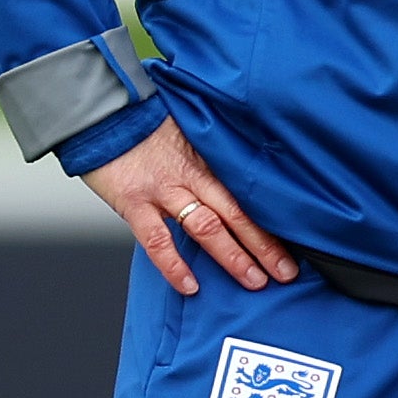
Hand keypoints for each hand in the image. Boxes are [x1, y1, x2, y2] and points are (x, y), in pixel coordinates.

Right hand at [83, 118, 297, 295]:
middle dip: (264, 245)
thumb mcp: (186, 131)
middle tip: (286, 272)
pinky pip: (158, 239)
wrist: (100, 111)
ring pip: (206, 226)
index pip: (247, 192)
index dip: (272, 219)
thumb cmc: (143, 121)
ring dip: (233, 256)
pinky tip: (190, 285)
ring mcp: (163, 190)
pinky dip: (174, 265)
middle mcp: (190, 175)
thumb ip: (209, 156)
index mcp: (206, 158)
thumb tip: (237, 179)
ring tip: (254, 280)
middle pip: (237, 212)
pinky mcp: (134, 203)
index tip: (297, 241)